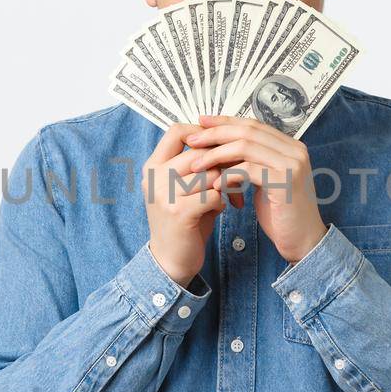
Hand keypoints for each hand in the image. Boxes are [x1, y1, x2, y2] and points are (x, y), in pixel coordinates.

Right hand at [144, 123, 227, 286]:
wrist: (171, 260)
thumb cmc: (184, 220)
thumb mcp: (183, 188)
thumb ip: (197, 165)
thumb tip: (227, 139)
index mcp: (153, 166)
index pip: (177, 131)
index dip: (203, 134)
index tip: (220, 147)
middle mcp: (154, 177)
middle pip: (200, 152)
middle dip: (224, 163)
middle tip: (237, 176)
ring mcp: (164, 194)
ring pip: (210, 174)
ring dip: (226, 185)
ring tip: (230, 196)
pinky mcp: (178, 213)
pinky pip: (213, 195)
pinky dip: (223, 202)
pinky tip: (222, 210)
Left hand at [184, 114, 327, 263]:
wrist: (303, 241)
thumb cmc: (281, 213)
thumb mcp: (264, 181)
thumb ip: (251, 162)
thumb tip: (221, 147)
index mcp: (290, 146)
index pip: (253, 124)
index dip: (225, 122)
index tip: (201, 123)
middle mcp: (294, 150)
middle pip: (248, 131)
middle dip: (216, 134)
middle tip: (192, 140)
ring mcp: (292, 164)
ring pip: (245, 147)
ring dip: (216, 155)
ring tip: (196, 165)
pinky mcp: (285, 181)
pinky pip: (248, 170)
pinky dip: (228, 176)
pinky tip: (214, 185)